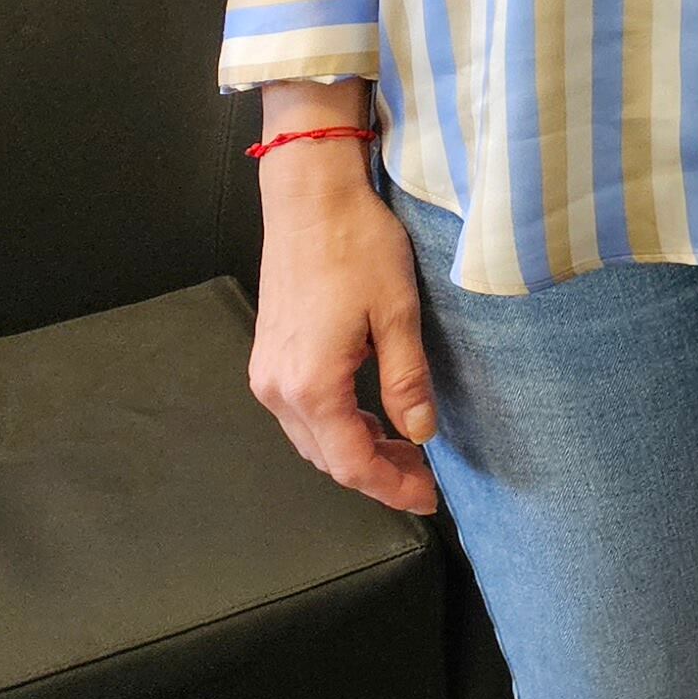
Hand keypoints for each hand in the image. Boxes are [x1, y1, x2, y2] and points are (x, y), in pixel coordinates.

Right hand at [246, 99, 440, 515]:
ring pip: (314, 438)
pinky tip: (373, 417)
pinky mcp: (271, 356)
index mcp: (311, 385)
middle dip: (379, 474)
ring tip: (409, 450)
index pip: (352, 462)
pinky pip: (304, 412)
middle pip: (329, 457)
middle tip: (427, 478)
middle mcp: (278, 389)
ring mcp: (268, 373)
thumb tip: (422, 434)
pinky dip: (340, 426)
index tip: (429, 499)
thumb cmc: (357, 247)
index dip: (392, 486)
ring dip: (358, 451)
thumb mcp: (397, 314)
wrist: (311, 199)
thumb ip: (406, 381)